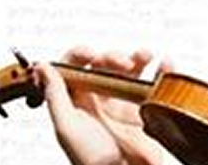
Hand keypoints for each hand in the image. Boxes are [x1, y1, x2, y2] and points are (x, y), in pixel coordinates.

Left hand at [39, 49, 169, 164]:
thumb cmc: (93, 164)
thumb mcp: (68, 129)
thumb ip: (55, 96)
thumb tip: (43, 67)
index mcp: (76, 102)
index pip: (72, 68)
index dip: (79, 55)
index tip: (90, 53)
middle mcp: (99, 101)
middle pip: (103, 65)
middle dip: (112, 57)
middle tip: (123, 63)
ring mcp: (123, 106)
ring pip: (129, 71)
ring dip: (137, 57)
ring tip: (145, 55)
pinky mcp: (145, 113)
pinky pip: (154, 86)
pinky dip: (161, 72)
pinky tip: (164, 64)